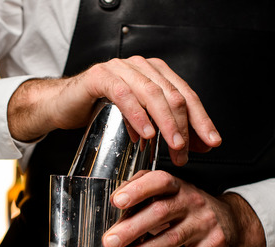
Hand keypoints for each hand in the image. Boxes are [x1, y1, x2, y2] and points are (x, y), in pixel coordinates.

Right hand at [7, 56, 221, 165]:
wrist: (62, 106)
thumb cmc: (98, 112)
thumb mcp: (138, 122)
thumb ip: (163, 128)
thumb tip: (193, 146)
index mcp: (156, 73)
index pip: (186, 95)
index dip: (202, 120)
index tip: (212, 143)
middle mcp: (141, 66)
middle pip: (173, 95)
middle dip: (184, 127)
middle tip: (186, 152)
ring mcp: (121, 69)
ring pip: (153, 94)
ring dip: (166, 124)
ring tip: (173, 146)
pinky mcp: (100, 77)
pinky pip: (124, 95)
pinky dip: (138, 115)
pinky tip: (146, 134)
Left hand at [101, 170, 265, 246]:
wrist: (233, 222)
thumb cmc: (191, 208)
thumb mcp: (172, 194)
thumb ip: (143, 195)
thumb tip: (113, 202)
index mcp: (178, 186)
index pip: (159, 181)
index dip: (138, 189)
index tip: (117, 201)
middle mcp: (192, 202)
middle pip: (160, 212)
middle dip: (132, 228)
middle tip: (110, 242)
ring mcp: (204, 224)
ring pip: (170, 240)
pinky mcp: (212, 246)